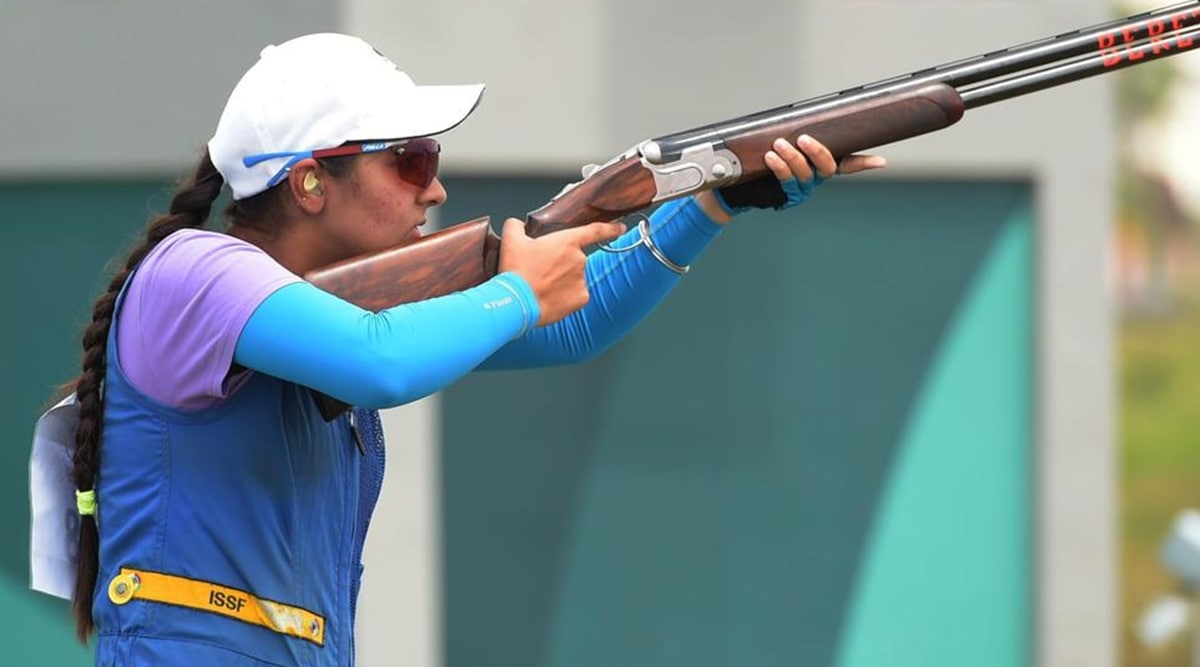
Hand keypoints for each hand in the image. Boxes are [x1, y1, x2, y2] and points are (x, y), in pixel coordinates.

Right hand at [498, 218, 625, 325]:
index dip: (610, 229)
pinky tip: (548, 296)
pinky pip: (575, 294)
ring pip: (574, 277)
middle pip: (574, 258)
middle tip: (540, 271)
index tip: (620, 229)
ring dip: (561, 280)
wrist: (516, 303)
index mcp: (567, 241)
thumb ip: (516, 226)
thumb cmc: (515, 272)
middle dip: (560, 264)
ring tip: (541, 285)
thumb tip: (518, 224)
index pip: (595, 231)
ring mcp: (582, 280)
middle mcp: (580, 259)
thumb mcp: (511, 241)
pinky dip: (564, 296)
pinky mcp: (581, 298)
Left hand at [705, 134, 886, 219]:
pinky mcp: (787, 196)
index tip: (880, 162)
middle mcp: (815, 178)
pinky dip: (780, 168)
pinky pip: (787, 182)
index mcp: (821, 165)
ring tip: (779, 145)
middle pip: (828, 168)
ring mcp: (802, 189)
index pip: (848, 163)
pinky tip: (771, 158)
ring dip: (792, 158)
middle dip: (818, 152)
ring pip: (805, 174)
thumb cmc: (763, 159)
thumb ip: (794, 134)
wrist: (739, 185)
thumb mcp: (780, 143)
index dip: (864, 163)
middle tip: (804, 139)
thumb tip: (796, 116)